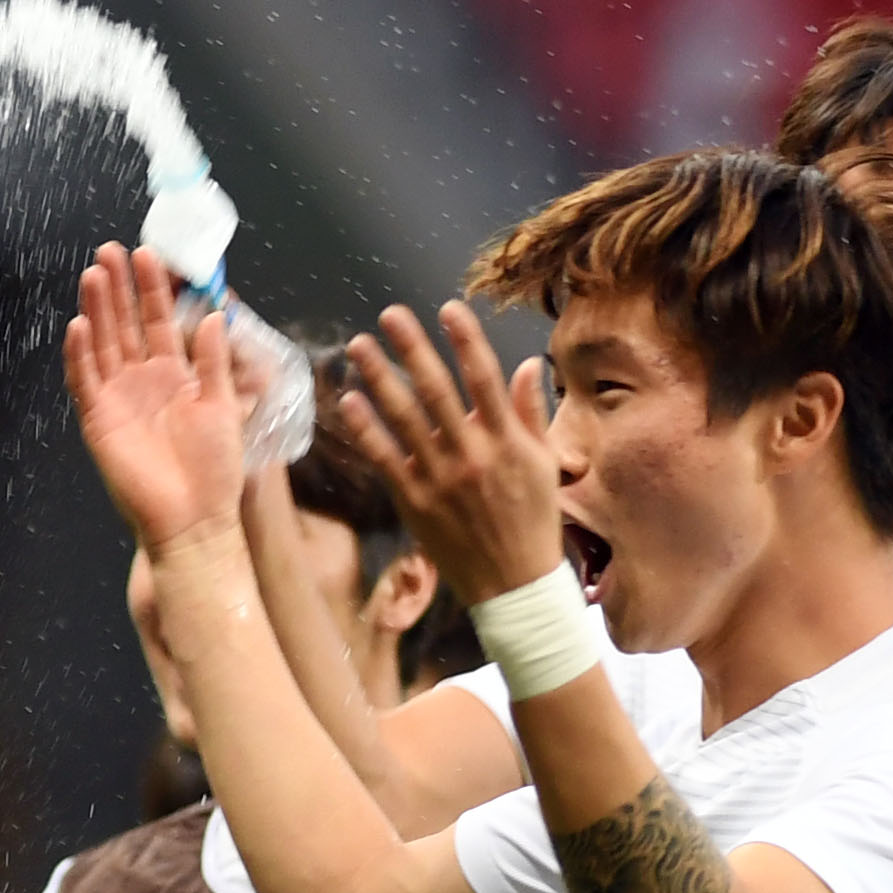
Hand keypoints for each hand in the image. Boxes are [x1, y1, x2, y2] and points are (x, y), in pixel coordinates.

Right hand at [65, 246, 254, 553]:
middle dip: (117, 287)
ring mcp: (117, 399)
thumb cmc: (215, 470)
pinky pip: (85, 381)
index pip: (160, 320)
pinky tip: (79, 325)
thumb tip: (218, 315)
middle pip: (125, 324)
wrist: (194, 519)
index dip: (153, 288)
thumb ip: (216, 361)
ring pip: (102, 344)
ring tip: (93, 274)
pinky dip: (80, 354)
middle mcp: (142, 380)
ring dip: (97, 310)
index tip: (149, 254)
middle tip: (110, 251)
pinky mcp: (99, 421)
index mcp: (174, 374)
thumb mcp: (225, 406)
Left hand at [337, 304, 567, 601]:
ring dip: (378, 379)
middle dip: (412, 349)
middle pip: (436, 391)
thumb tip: (526, 364)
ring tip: (358, 346)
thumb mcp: (543, 463)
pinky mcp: (414, 501)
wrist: (513, 583)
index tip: (448, 309)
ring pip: (404, 419)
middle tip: (390, 315)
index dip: (466, 341)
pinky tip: (349, 401)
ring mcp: (439, 478)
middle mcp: (471, 455)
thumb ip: (529, 412)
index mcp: (507, 441)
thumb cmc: (532, 519)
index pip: (484, 379)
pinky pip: (384, 458)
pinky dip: (366, 429)